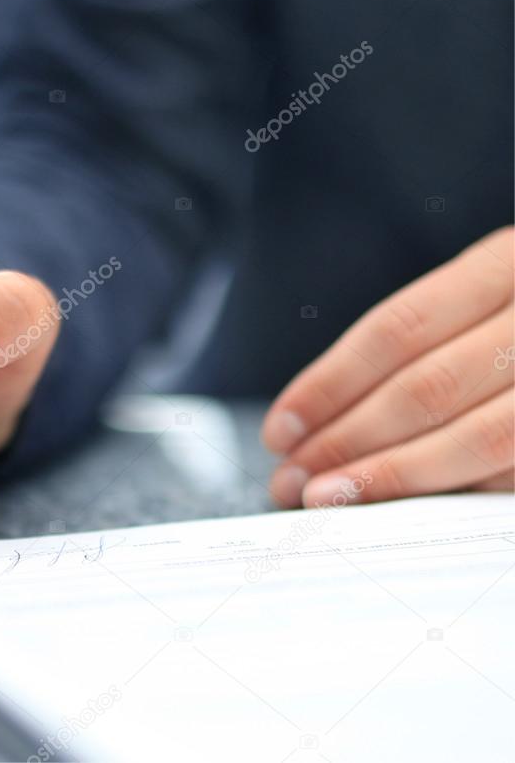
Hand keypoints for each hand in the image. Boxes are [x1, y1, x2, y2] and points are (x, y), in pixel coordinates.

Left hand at [262, 226, 513, 507]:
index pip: (398, 328)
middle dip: (346, 440)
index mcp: (510, 263)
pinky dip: (462, 491)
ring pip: (480, 436)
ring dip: (393, 476)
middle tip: (288, 480)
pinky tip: (413, 508)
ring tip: (329, 500)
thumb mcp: (493, 299)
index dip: (329, 383)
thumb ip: (429, 344)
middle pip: (426, 386)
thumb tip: (322, 419)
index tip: (280, 429)